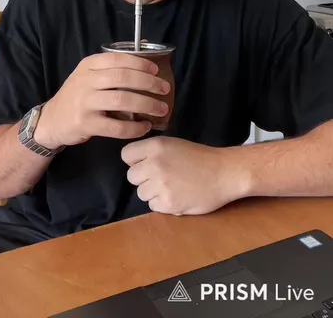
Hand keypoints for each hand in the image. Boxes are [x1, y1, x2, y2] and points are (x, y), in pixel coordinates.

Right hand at [34, 53, 169, 147]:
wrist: (52, 120)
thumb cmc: (77, 95)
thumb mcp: (89, 74)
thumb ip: (113, 64)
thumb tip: (144, 44)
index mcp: (88, 65)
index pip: (118, 59)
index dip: (140, 63)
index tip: (156, 71)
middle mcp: (86, 81)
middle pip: (123, 78)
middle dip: (148, 83)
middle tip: (165, 89)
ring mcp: (85, 102)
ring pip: (122, 101)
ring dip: (146, 105)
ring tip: (161, 109)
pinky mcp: (86, 123)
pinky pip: (116, 126)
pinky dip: (134, 128)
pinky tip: (145, 127)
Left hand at [121, 136, 248, 214]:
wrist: (224, 172)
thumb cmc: (200, 157)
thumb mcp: (173, 144)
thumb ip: (151, 152)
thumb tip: (132, 164)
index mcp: (156, 146)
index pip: (126, 155)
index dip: (135, 160)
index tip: (145, 163)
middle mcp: (154, 164)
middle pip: (131, 176)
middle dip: (144, 178)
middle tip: (161, 177)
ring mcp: (160, 185)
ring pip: (141, 193)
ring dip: (153, 192)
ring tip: (171, 187)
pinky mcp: (168, 203)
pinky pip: (153, 206)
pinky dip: (163, 204)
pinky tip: (177, 196)